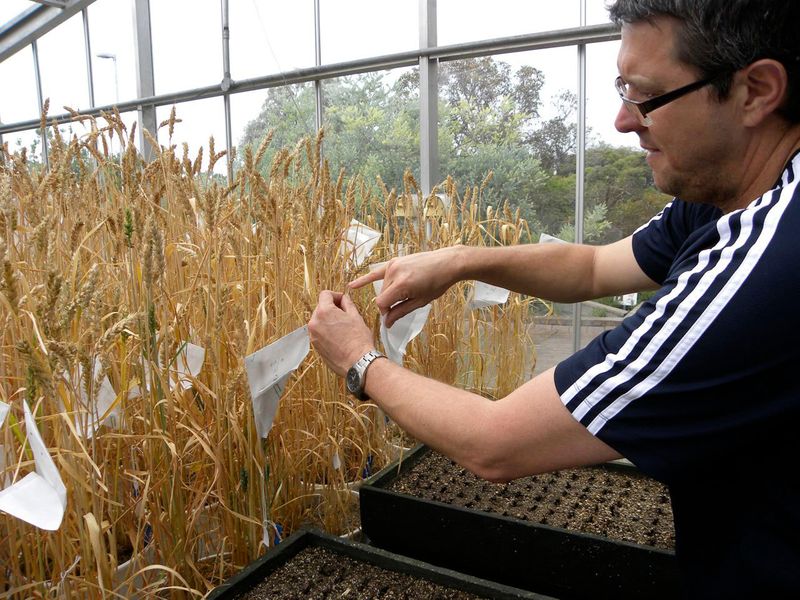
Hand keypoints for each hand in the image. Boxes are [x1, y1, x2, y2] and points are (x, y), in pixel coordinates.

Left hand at [308, 291, 375, 376]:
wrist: (357, 362)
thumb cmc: (358, 341)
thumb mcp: (355, 316)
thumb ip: (347, 303)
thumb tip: (344, 299)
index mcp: (324, 312)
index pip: (325, 294)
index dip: (335, 295)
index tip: (341, 300)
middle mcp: (315, 323)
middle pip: (320, 307)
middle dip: (332, 308)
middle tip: (345, 314)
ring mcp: (313, 335)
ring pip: (319, 320)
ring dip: (328, 320)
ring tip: (342, 327)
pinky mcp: (315, 345)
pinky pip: (319, 332)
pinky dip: (326, 331)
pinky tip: (338, 336)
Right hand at [349, 246, 464, 327]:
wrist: (446, 263)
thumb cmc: (437, 283)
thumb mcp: (420, 301)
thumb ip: (401, 311)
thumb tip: (387, 323)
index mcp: (401, 284)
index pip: (382, 303)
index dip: (387, 312)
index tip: (394, 315)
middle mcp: (394, 273)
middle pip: (382, 296)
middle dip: (389, 303)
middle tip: (405, 304)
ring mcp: (393, 265)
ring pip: (382, 287)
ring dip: (389, 293)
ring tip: (407, 291)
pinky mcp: (394, 261)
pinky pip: (375, 272)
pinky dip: (365, 279)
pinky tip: (352, 285)